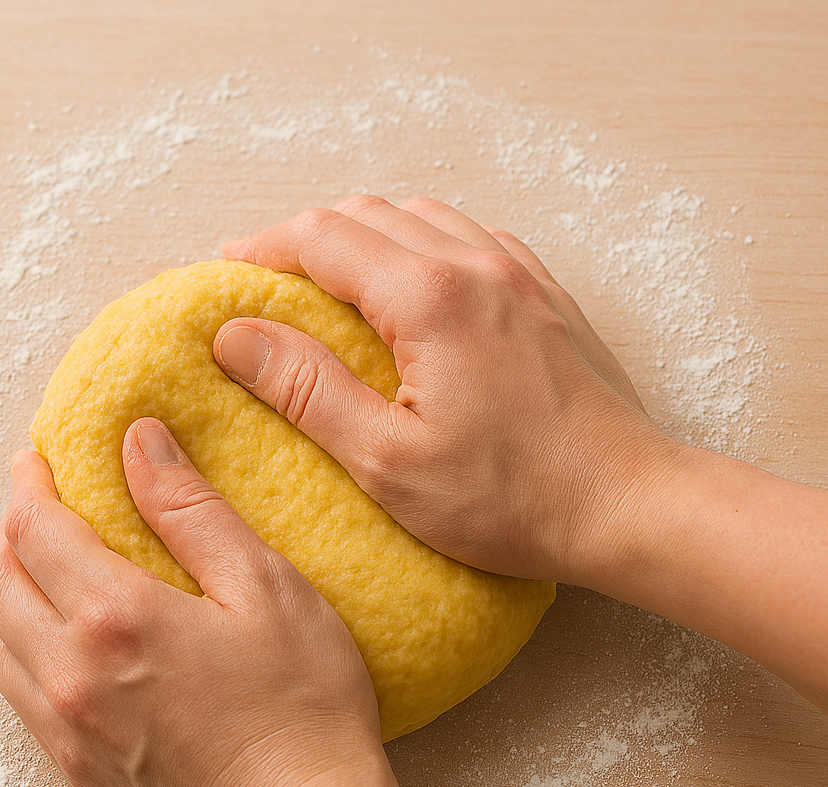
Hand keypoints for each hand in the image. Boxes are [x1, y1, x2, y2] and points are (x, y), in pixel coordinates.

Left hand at [0, 419, 383, 786]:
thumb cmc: (303, 707)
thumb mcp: (265, 587)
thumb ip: (193, 511)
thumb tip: (140, 442)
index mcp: (116, 618)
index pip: (35, 529)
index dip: (30, 484)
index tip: (38, 460)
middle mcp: (71, 674)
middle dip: (10, 531)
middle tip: (40, 506)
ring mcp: (67, 732)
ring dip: (7, 591)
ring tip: (43, 570)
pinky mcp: (78, 774)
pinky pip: (16, 696)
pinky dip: (18, 650)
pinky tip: (58, 644)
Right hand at [217, 195, 827, 700]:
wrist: (630, 503)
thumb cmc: (512, 497)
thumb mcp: (388, 460)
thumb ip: (307, 389)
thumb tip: (236, 335)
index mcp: (431, 297)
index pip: (322, 237)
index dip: (262, 249)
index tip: (225, 272)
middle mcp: (477, 263)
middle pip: (366, 214)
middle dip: (304, 240)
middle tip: (267, 284)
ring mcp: (518, 273)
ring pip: (417, 217)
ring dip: (362, 239)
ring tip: (328, 286)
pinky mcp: (543, 295)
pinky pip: (466, 239)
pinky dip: (417, 247)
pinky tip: (409, 291)